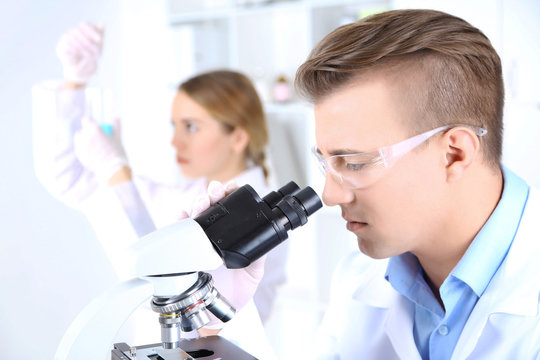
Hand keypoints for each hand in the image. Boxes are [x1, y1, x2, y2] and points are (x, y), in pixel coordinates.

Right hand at [56, 22, 103, 84]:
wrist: (82, 71)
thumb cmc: (90, 58)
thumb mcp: (98, 48)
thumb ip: (100, 36)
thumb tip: (102, 22)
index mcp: (81, 31)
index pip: (85, 24)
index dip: (92, 30)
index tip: (100, 40)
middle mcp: (71, 33)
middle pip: (78, 30)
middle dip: (88, 39)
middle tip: (94, 48)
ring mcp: (64, 40)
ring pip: (70, 36)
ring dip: (81, 44)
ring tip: (89, 53)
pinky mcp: (59, 48)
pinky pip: (65, 44)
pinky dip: (74, 48)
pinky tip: (82, 53)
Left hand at [73, 116, 127, 184]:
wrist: (112, 169)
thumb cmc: (117, 153)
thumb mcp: (117, 138)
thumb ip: (116, 126)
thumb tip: (116, 118)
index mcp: (94, 130)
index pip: (86, 120)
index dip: (90, 122)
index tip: (95, 126)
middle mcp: (85, 136)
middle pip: (82, 131)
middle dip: (87, 133)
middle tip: (96, 139)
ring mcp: (80, 146)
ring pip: (79, 140)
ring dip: (84, 141)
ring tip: (95, 148)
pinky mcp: (79, 155)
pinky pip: (80, 149)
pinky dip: (84, 151)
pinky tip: (93, 155)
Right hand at [188, 181, 266, 330]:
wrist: (219, 312)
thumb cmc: (236, 289)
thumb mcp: (254, 270)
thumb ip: (258, 253)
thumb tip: (264, 238)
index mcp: (231, 233)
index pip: (230, 206)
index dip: (230, 193)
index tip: (232, 188)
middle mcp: (212, 234)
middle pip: (209, 205)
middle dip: (212, 194)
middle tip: (216, 193)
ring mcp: (196, 241)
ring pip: (193, 214)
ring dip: (196, 204)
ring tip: (202, 203)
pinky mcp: (182, 251)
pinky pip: (176, 232)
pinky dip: (178, 221)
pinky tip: (183, 216)